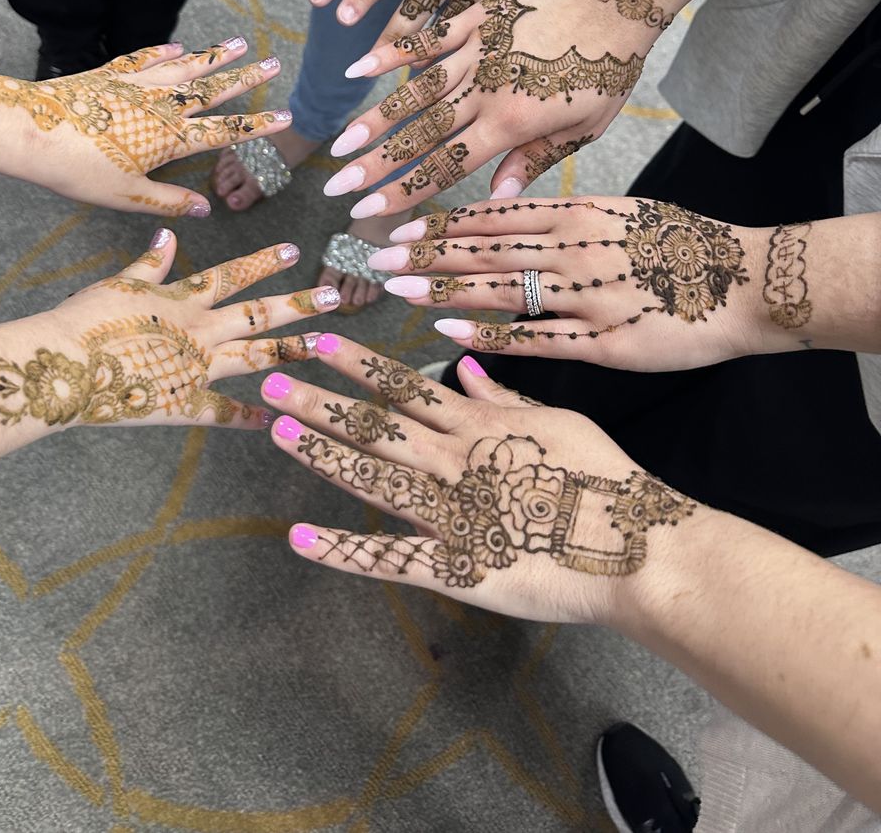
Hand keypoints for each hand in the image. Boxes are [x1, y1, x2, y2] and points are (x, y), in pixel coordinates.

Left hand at [0, 40, 289, 216]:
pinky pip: (146, 59)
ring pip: (186, 66)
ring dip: (214, 55)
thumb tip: (204, 207)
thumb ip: (168, 200)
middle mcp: (161, 106)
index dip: (257, 124)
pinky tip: (178, 47)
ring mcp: (137, 84)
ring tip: (239, 42)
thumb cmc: (77, 171)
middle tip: (273, 62)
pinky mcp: (111, 74)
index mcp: (170, 139)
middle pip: (213, 89)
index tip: (285, 115)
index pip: (225, 130)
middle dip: (246, 77)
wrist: (30, 132)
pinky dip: (165, 52)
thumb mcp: (127, 196)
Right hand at [0, 233, 341, 430]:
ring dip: (290, 349)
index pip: (233, 275)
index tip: (293, 251)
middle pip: (259, 314)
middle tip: (334, 296)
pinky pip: (223, 413)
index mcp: (182, 300)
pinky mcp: (183, 405)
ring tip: (323, 344)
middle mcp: (199, 331)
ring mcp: (195, 369)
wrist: (61, 366)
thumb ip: (150, 263)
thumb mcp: (118, 283)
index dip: (264, 262)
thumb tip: (170, 234)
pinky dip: (248, 417)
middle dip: (299, 304)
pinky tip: (274, 419)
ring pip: (255, 356)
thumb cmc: (82, 320)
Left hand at [261, 335, 699, 624]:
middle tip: (272, 379)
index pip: (406, 387)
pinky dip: (343, 549)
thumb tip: (460, 367)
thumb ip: (503, 397)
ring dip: (323, 453)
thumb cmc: (604, 479)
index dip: (359, 365)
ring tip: (278, 430)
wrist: (637, 547)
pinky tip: (299, 538)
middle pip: (376, 425)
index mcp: (479, 426)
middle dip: (321, 400)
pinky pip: (390, 557)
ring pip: (373, 476)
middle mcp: (455, 461)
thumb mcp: (558, 418)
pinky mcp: (456, 567)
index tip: (321, 342)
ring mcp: (451, 513)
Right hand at [324, 0, 658, 217]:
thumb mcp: (584, 126)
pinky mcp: (474, 18)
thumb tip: (499, 196)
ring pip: (414, 94)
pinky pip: (426, 40)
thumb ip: (535, 159)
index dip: (403, 191)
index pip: (447, 167)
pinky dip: (391, 54)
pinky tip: (357, 69)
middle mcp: (485, 92)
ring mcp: (475, 53)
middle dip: (375, 166)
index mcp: (511, 125)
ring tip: (339, 145)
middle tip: (335, 189)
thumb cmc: (609, 68)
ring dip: (374, 121)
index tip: (367, 212)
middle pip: (420, 137)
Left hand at [366, 196, 774, 370]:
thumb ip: (565, 215)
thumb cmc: (683, 246)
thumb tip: (511, 218)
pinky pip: (534, 338)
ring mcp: (587, 295)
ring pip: (499, 288)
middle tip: (375, 253)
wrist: (748, 281)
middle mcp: (574, 248)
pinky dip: (487, 333)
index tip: (399, 224)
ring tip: (394, 285)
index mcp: (578, 213)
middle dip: (425, 251)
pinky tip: (445, 331)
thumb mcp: (621, 212)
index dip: (441, 221)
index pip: (493, 215)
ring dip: (440, 286)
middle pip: (483, 248)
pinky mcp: (603, 341)